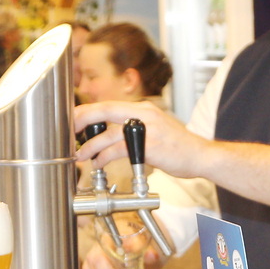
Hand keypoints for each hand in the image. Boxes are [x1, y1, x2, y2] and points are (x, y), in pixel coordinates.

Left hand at [72, 100, 208, 177]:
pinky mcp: (149, 145)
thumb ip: (133, 129)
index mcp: (143, 109)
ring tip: (81, 155)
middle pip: (104, 110)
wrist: (201, 156)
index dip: (88, 110)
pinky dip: (104, 157)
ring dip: (90, 146)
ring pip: (108, 134)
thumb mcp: (155, 129)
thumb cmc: (178, 147)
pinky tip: (99, 164)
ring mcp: (146, 128)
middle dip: (82, 119)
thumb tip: (109, 135)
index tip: (73, 119)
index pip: (108, 105)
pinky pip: (119, 150)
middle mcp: (143, 114)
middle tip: (68, 131)